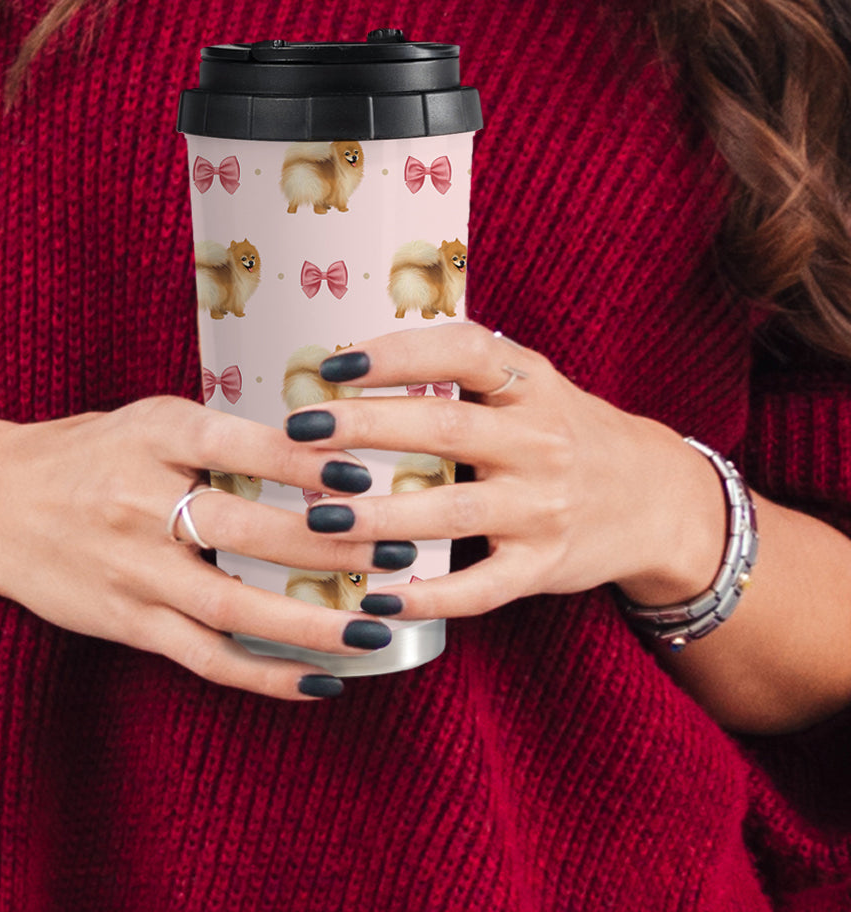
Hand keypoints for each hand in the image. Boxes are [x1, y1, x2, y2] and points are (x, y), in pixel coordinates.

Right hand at [0, 396, 402, 699]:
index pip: (238, 445)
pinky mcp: (126, 623)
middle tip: (399, 550)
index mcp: (153, 437)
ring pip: (231, 607)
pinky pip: (203, 658)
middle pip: (244, 531)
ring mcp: (131, 571)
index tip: (364, 472)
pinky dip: (264, 675)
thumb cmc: (88, 454)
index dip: (303, 461)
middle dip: (329, 545)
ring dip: (310, 623)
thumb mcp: (149, 421)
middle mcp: (140, 503)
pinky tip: (320, 680)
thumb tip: (323, 451)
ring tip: (376, 627)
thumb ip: (222, 437)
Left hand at [282, 324, 727, 620]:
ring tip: (316, 517)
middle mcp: (539, 441)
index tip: (332, 363)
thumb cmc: (564, 430)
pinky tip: (373, 600)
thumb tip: (351, 360)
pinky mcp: (543, 566)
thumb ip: (464, 372)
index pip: (462, 353)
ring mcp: (543, 507)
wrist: (655, 499)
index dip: (396, 355)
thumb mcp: (531, 384)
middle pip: (443, 429)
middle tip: (299, 431)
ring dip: (379, 516)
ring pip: (452, 512)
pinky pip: (479, 587)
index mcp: (530, 384)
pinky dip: (426, 596)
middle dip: (365, 428)